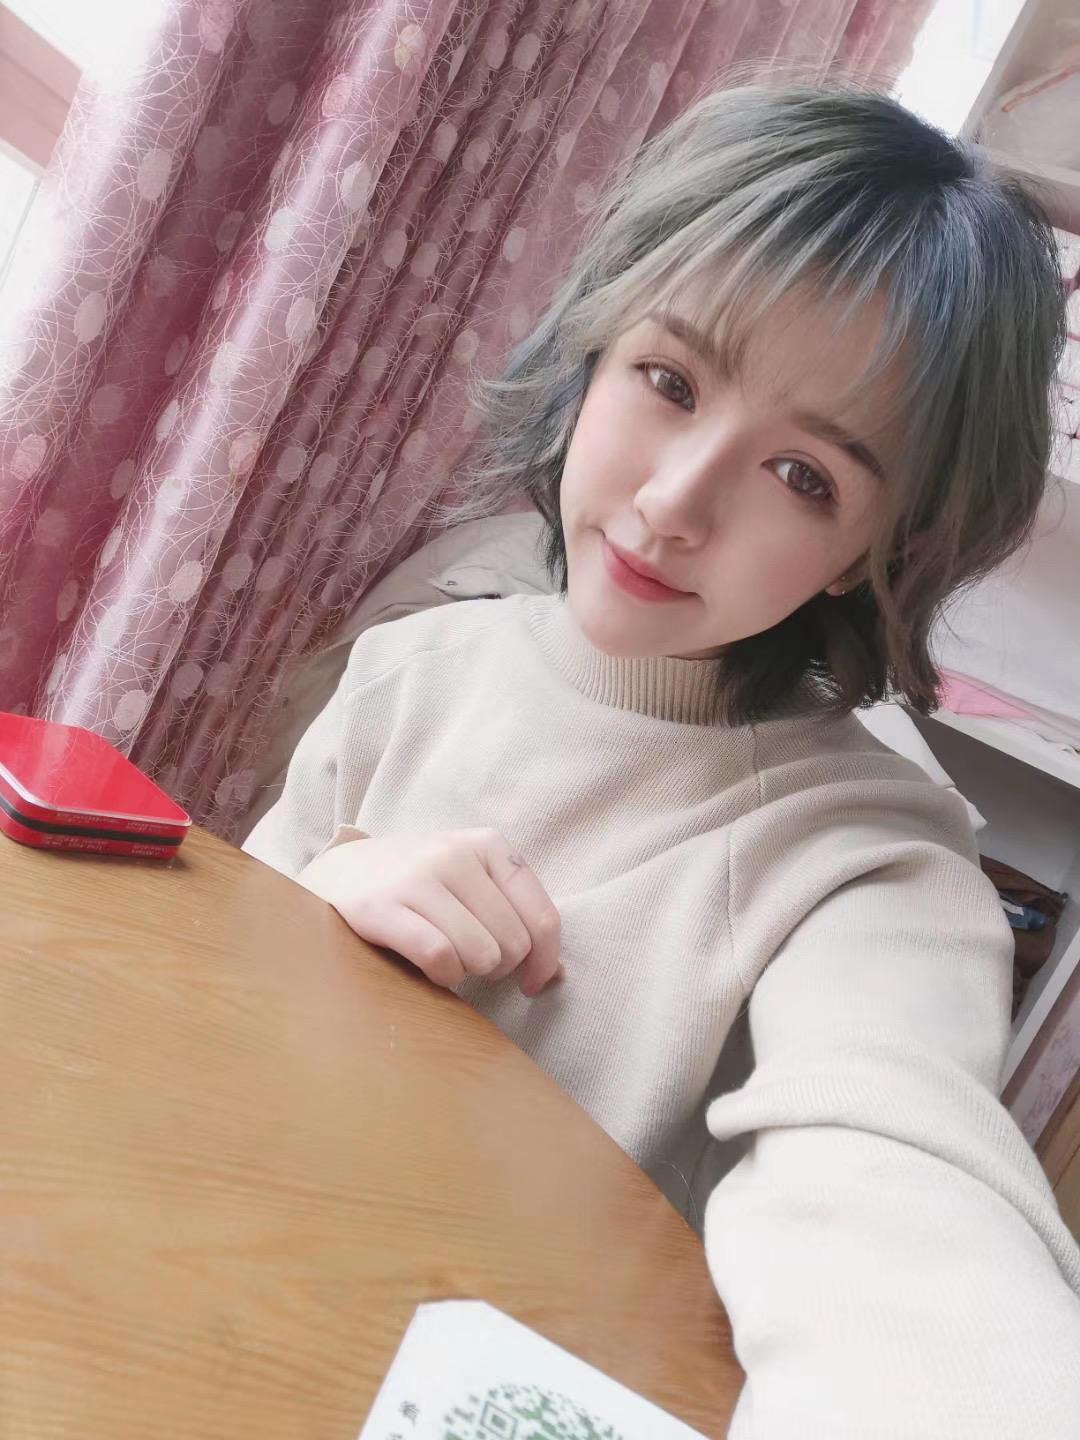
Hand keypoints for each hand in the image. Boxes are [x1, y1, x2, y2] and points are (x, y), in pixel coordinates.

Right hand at [298, 828, 562, 995]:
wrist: (336, 876)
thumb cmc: (415, 887)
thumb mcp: (469, 883)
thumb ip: (513, 917)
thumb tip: (555, 974)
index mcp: (488, 845)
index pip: (542, 917)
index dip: (544, 961)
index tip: (531, 984)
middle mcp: (456, 854)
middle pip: (513, 943)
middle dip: (497, 967)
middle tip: (469, 961)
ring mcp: (418, 876)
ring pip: (481, 954)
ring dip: (466, 973)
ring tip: (445, 959)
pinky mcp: (383, 905)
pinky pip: (440, 959)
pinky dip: (441, 977)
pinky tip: (428, 969)